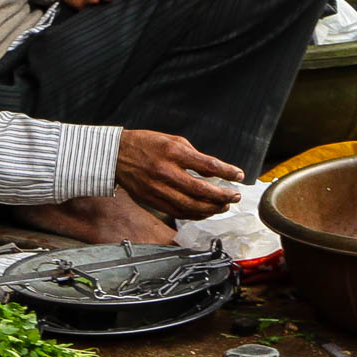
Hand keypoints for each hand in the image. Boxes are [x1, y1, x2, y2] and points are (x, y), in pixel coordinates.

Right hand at [115, 130, 244, 218]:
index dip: (226, 172)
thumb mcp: (173, 141)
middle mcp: (165, 172)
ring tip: (223, 205)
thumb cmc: (146, 144)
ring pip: (191, 206)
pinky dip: (195, 214)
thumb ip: (195, 156)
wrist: (116, 155)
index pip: (207, 165)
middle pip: (201, 190)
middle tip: (235, 196)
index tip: (239, 176)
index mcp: (173, 152)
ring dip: (211, 208)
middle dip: (222, 195)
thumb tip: (215, 171)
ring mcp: (158, 189)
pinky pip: (178, 212)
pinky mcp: (153, 201)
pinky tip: (206, 211)